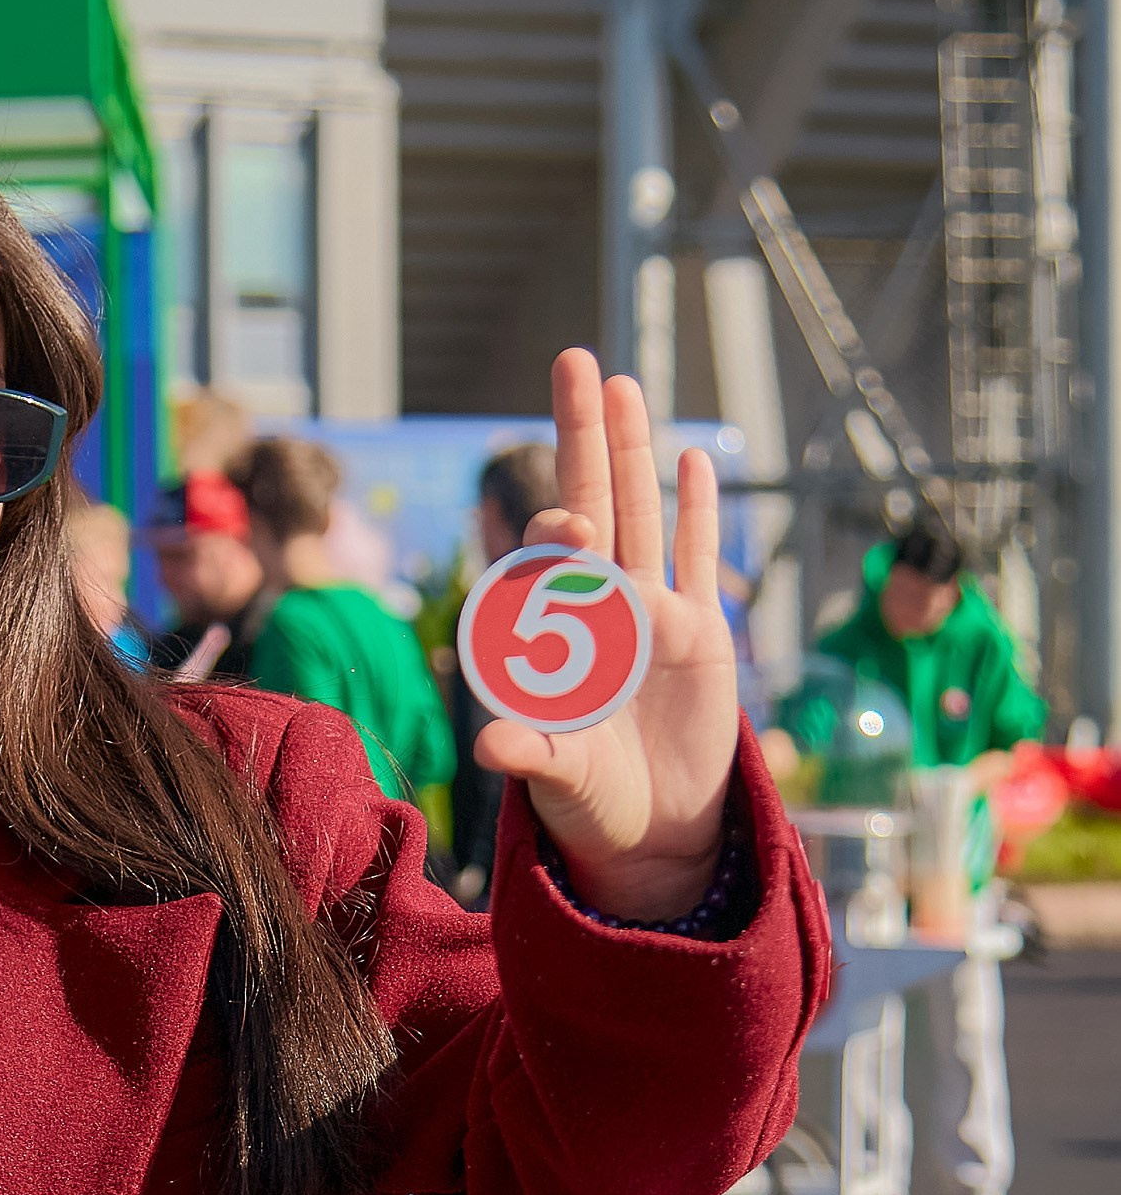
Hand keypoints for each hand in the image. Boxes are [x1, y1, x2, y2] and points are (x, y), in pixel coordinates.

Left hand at [474, 351, 739, 922]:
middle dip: (583, 437)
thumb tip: (493, 744)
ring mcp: (652, 614)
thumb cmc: (589, 805)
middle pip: (593, 503)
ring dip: (634, 451)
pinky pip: (699, 558)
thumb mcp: (557, 780)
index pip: (548, 562)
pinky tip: (692, 460)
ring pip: (643, 514)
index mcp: (557, 635)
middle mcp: (600, 611)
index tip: (561, 528)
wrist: (651, 832)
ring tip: (626, 385)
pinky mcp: (702, 633)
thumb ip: (530, 755)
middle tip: (575, 363)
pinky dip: (697, 511)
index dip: (551, 534)